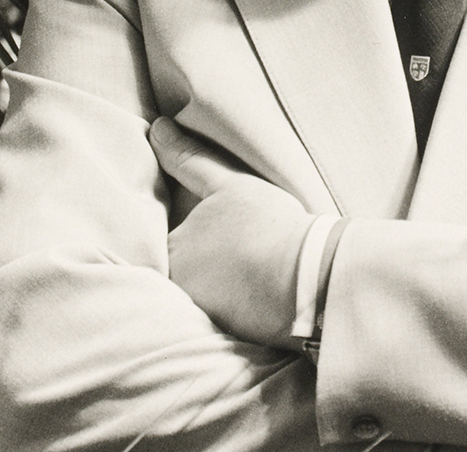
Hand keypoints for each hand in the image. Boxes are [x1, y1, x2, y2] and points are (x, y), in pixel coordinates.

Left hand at [150, 117, 312, 349]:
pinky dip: (232, 310)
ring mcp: (203, 316)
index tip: (207, 234)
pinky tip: (253, 297)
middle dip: (194, 268)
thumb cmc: (268, 226)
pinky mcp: (229, 337)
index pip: (159, 245)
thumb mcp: (229, 184)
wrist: (308, 278)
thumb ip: (189, 160)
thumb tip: (158, 129)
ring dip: (213, 290)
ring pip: (198, 298)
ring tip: (242, 276)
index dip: (180, 238)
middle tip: (228, 256)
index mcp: (172, 250)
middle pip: (177, 274)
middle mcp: (178, 288)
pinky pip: (221, 321)